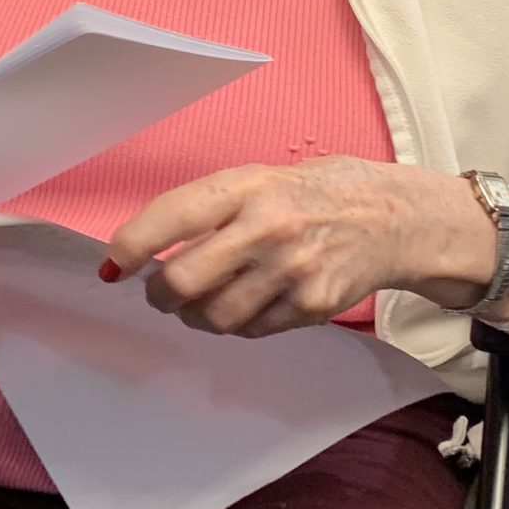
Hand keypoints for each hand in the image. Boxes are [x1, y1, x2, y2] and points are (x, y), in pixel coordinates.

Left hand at [101, 158, 508, 337]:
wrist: (394, 217)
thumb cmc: (317, 193)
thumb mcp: (262, 178)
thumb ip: (210, 207)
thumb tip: (147, 247)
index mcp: (247, 185)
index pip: (172, 216)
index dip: (132, 245)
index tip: (114, 265)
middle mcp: (267, 226)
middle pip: (183, 280)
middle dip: (161, 294)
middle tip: (161, 291)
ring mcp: (291, 271)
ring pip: (213, 316)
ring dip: (195, 316)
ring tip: (204, 301)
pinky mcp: (312, 305)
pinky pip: (251, 330)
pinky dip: (236, 324)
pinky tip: (246, 303)